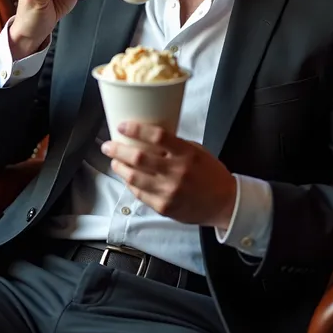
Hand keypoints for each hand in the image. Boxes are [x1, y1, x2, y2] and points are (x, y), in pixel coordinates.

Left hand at [101, 122, 236, 228]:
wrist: (224, 203)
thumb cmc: (210, 173)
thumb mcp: (196, 151)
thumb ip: (174, 145)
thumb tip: (147, 137)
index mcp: (187, 153)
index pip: (158, 136)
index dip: (136, 130)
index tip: (122, 126)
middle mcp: (177, 172)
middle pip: (139, 158)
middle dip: (118, 150)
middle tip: (108, 145)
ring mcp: (169, 191)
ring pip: (134, 177)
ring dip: (119, 168)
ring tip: (114, 161)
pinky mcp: (164, 207)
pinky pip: (139, 194)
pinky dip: (130, 184)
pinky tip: (127, 177)